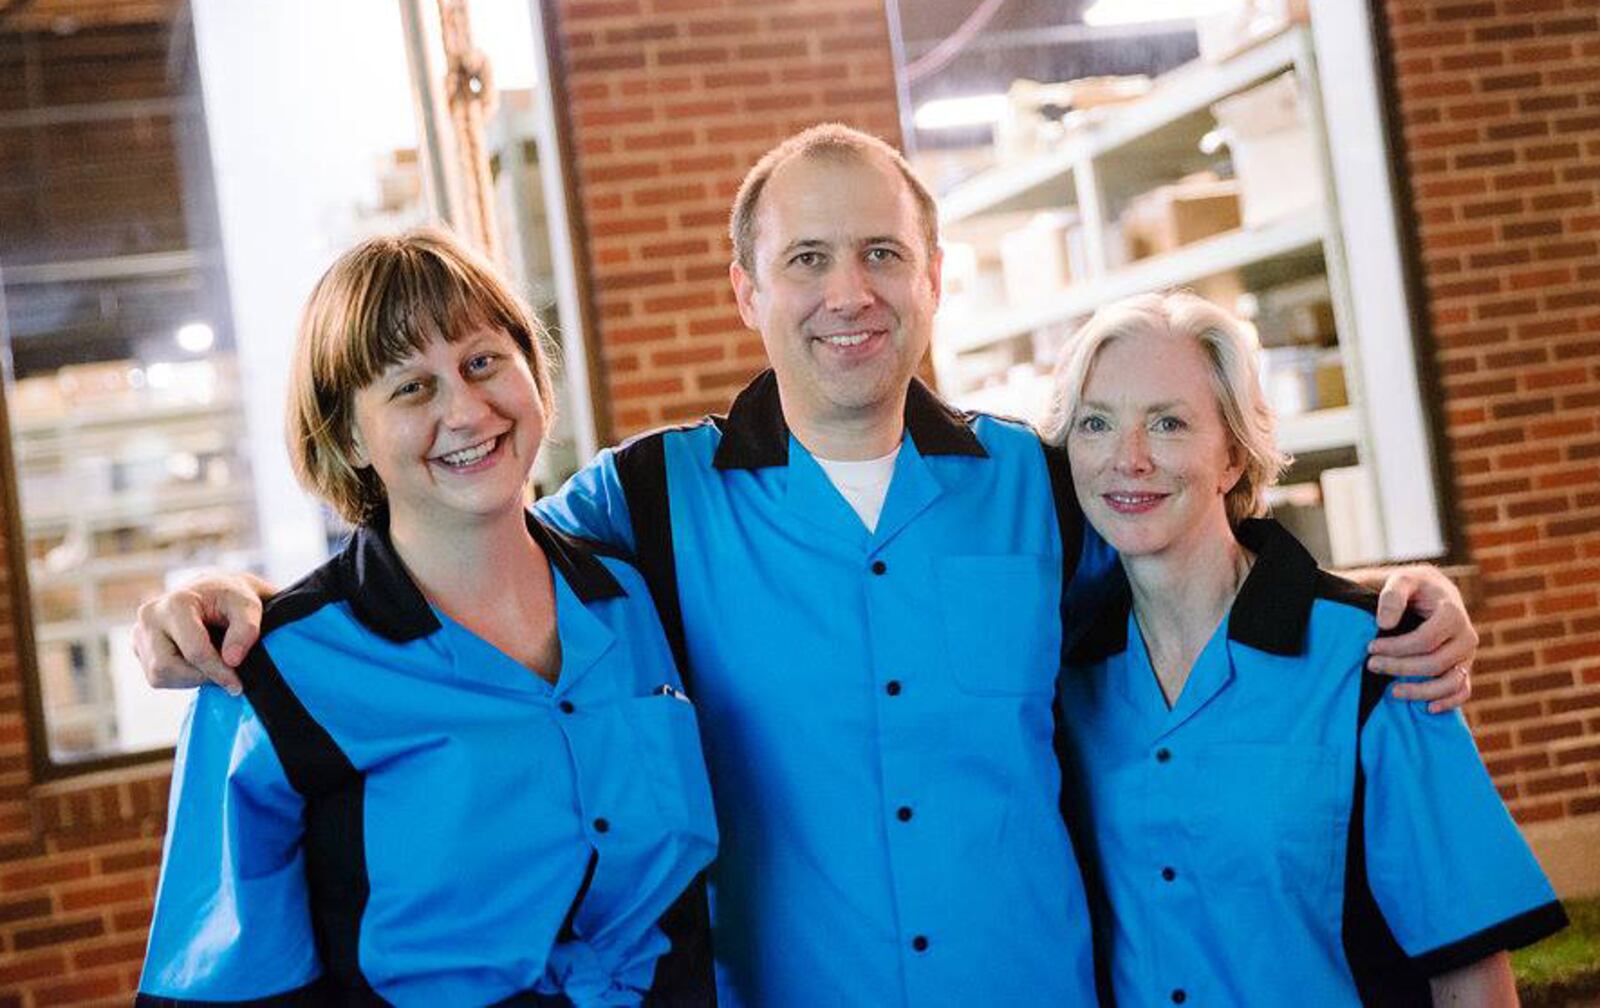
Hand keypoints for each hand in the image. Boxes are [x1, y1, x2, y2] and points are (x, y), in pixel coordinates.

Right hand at [132, 573, 275, 694]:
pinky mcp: (138, 646)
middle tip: (224, 674)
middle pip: (166, 668)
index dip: (218, 672)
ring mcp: (139, 632)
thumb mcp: (248, 606)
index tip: (237, 685)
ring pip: (158, 676)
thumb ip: (246, 630)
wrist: (214, 592)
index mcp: (176, 603)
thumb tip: (231, 660)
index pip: (194, 652)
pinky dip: (179, 676)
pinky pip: (156, 676)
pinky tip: (195, 662)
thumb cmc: (231, 598)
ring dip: (189, 679)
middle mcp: (150, 616)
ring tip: (211, 664)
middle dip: (198, 677)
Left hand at [1366, 566, 1478, 713]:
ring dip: (1421, 691)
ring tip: (1392, 692)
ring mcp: (1467, 655)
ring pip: (1450, 683)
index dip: (1397, 648)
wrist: (1431, 592)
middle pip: (1435, 663)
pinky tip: (1427, 708)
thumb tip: (1384, 624)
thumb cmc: (1413, 586)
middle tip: (1371, 665)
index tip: (1370, 648)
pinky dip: (1448, 702)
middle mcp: (1466, 636)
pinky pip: (1463, 691)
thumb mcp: (1401, 580)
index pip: (1425, 640)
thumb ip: (1392, 596)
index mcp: (1453, 613)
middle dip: (1400, 667)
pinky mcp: (1463, 667)